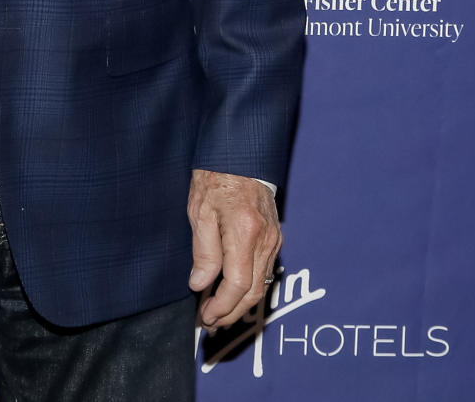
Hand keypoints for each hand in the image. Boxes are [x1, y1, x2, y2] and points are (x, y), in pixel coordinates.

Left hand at [187, 169, 280, 329]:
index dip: (222, 306)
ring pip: (262, 283)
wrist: (240, 152)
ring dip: (241, 303)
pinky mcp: (275, 235)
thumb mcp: (200, 211)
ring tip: (219, 312)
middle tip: (211, 322)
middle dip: (232, 312)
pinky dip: (250, 287)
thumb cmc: (215, 176)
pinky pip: (265, 270)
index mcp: (244, 232)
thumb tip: (200, 284)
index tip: (206, 316)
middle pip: (254, 291)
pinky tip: (234, 291)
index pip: (238, 284)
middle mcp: (265, 239)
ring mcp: (274, 238)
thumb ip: (203, 251)